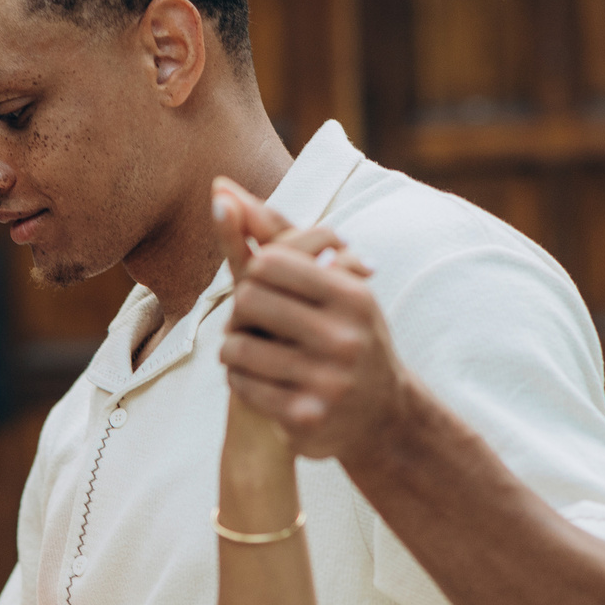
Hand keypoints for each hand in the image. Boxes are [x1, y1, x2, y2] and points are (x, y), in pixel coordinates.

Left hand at [212, 184, 399, 461]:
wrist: (384, 415)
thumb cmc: (347, 332)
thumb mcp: (331, 282)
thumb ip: (277, 233)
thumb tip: (220, 187)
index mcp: (353, 296)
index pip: (269, 261)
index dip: (253, 271)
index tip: (264, 284)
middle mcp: (344, 337)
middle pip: (247, 301)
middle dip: (240, 310)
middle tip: (250, 320)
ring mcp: (326, 381)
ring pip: (236, 347)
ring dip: (232, 347)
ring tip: (247, 350)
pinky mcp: (305, 417)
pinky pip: (241, 385)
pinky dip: (238, 379)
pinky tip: (255, 379)